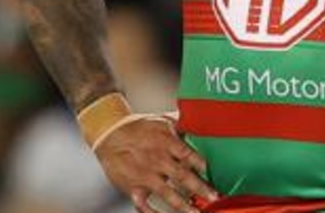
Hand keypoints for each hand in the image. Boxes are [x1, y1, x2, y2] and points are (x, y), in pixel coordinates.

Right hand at [93, 114, 218, 212]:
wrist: (109, 133)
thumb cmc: (139, 127)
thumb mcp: (162, 120)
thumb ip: (183, 124)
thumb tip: (203, 119)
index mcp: (165, 141)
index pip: (188, 154)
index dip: (203, 165)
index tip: (215, 173)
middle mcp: (156, 159)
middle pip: (182, 175)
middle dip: (200, 187)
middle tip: (215, 196)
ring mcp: (144, 175)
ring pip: (166, 193)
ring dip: (183, 205)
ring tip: (197, 212)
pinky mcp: (133, 187)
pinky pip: (144, 205)